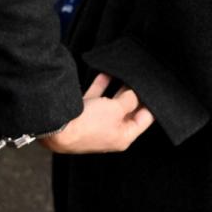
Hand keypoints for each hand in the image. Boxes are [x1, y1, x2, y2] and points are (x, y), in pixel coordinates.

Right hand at [40, 73, 154, 153]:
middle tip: (138, 80)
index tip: (154, 90)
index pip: (144, 119)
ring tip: (123, 75)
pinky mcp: (82, 115)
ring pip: (110, 104)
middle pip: (127, 111)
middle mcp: (111, 131)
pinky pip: (95, 99)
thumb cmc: (88, 125)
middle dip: (132, 95)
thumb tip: (134, 93)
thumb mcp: (115, 109)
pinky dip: (100, 87)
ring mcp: (96, 123)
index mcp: (124, 137)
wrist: (57, 129)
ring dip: (116, 89)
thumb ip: (128, 100)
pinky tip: (103, 74)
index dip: (150, 104)